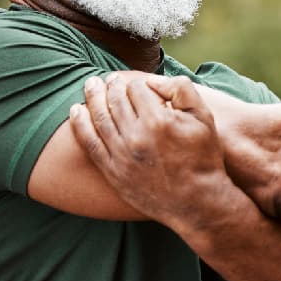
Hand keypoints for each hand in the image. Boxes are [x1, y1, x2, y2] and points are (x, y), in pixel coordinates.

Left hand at [69, 73, 252, 237]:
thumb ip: (182, 90)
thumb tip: (154, 81)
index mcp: (159, 120)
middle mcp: (137, 136)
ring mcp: (122, 155)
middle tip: (108, 79)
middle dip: (111, 85)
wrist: (196, 201)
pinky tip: (76, 110)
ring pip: (99, 117)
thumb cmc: (203, 157)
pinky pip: (89, 143)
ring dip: (92, 97)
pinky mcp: (113, 171)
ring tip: (90, 85)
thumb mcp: (204, 118)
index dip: (136, 82)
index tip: (137, 83)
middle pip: (115, 99)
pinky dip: (79, 124)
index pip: (137, 88)